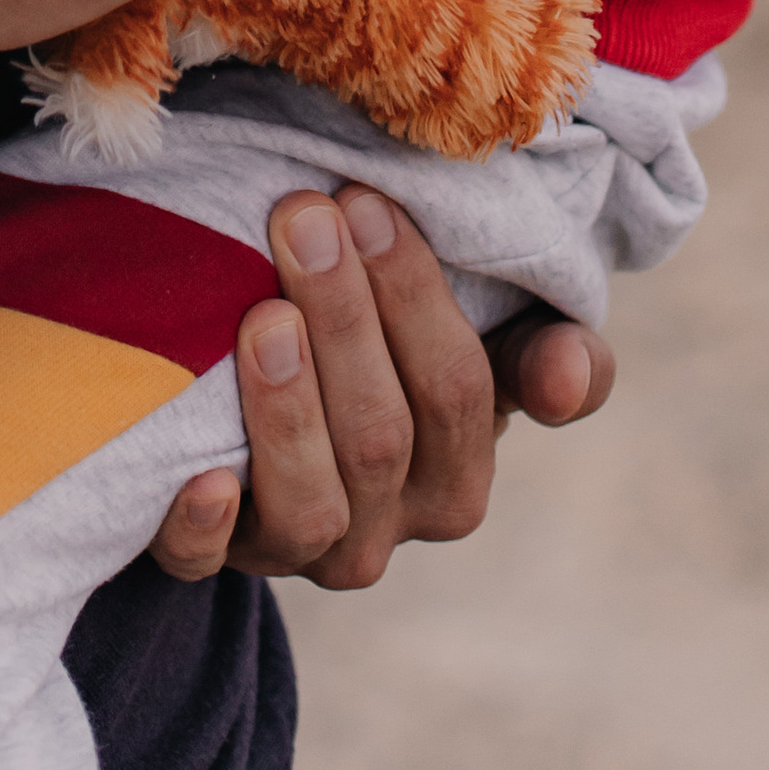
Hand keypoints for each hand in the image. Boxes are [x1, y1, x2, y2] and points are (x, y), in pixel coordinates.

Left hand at [149, 186, 616, 587]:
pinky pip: (203, 567)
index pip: (456, 393)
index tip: (365, 202)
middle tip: (302, 218)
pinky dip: (203, 528)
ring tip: (265, 316)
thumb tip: (570, 370)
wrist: (276, 412)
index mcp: (455, 483)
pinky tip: (198, 476)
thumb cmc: (390, 359)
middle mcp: (382, 532)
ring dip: (289, 411)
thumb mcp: (477, 350)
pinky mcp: (208, 558)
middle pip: (379, 438)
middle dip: (343, 321)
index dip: (414, 297)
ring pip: (308, 504)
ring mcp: (294, 551)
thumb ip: (544, 355)